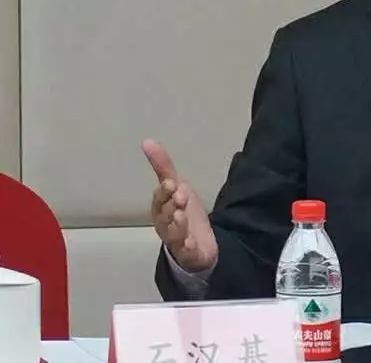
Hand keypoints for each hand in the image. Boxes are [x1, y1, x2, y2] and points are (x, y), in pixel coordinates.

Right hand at [143, 138, 217, 272]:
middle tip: (181, 194)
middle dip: (172, 204)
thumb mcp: (177, 187)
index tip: (171, 183)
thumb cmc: (184, 212)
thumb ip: (162, 166)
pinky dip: (186, 246)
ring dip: (177, 223)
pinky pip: (186, 251)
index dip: (164, 192)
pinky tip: (189, 241)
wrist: (199, 243)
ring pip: (173, 233)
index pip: (159, 199)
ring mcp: (177, 240)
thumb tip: (147, 141)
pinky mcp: (189, 253)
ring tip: (181, 214)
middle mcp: (165, 225)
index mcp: (161, 208)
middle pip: (165, 215)